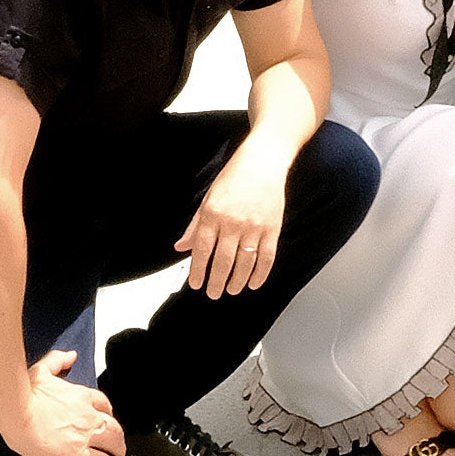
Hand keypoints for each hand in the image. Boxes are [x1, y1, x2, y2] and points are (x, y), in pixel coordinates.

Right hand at [7, 349, 124, 455]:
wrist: (17, 413)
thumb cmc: (25, 393)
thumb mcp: (42, 369)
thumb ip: (58, 361)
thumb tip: (70, 355)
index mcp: (81, 396)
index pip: (103, 403)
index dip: (106, 411)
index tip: (105, 416)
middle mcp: (88, 415)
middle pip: (113, 424)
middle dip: (117, 433)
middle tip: (116, 439)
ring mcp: (85, 435)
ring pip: (112, 442)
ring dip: (118, 448)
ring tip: (118, 454)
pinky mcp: (78, 454)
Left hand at [177, 150, 286, 296]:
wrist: (263, 162)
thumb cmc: (234, 177)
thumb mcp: (208, 199)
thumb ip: (195, 226)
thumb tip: (182, 247)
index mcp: (213, 214)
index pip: (202, 250)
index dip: (198, 270)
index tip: (196, 283)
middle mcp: (233, 222)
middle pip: (223, 261)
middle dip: (216, 281)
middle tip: (213, 293)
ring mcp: (254, 227)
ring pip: (244, 263)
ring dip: (237, 281)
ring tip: (231, 289)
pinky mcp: (272, 228)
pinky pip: (266, 258)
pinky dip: (260, 274)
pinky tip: (253, 283)